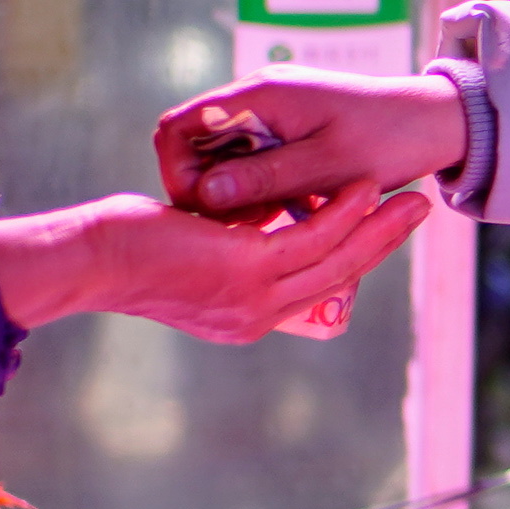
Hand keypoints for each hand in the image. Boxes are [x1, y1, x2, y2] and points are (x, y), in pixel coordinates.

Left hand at [0, 188, 424, 343]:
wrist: (92, 260)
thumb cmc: (128, 248)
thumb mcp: (195, 251)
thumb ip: (233, 243)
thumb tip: (260, 218)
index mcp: (246, 319)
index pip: (315, 289)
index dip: (354, 257)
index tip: (381, 229)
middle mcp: (256, 317)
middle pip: (340, 278)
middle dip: (384, 243)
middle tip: (418, 211)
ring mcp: (253, 298)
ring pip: (335, 260)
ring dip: (378, 228)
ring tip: (409, 197)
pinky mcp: (245, 269)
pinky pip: (311, 239)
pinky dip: (343, 213)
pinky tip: (362, 189)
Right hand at [155, 71, 468, 222]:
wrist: (436, 121)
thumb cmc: (389, 139)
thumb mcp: (327, 166)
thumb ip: (265, 178)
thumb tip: (204, 193)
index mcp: (260, 96)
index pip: (180, 126)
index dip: (179, 173)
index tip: (202, 213)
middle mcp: (257, 97)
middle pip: (196, 143)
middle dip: (206, 189)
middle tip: (239, 226)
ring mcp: (271, 112)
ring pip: (222, 156)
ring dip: (233, 192)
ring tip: (264, 222)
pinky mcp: (287, 128)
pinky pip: (250, 159)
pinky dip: (256, 187)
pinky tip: (282, 210)